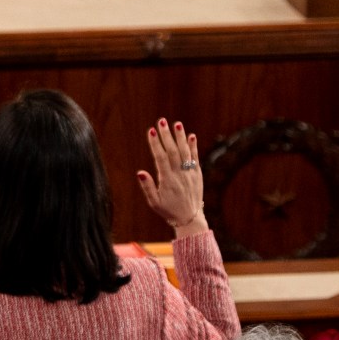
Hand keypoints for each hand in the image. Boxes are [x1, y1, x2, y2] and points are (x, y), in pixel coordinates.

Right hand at [136, 118, 208, 236]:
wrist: (190, 218)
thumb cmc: (168, 210)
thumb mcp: (154, 202)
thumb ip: (147, 187)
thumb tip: (140, 172)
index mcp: (167, 180)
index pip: (161, 158)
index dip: (156, 144)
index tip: (151, 131)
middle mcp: (180, 175)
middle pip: (173, 151)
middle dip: (166, 135)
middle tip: (161, 121)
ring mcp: (190, 174)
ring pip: (185, 152)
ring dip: (180, 137)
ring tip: (176, 124)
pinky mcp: (198, 175)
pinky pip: (196, 158)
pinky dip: (193, 147)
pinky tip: (191, 136)